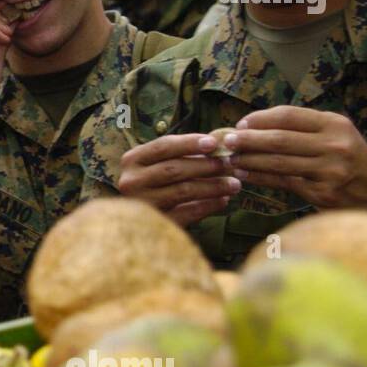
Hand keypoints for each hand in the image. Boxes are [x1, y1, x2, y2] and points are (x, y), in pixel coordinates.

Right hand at [117, 133, 241, 226]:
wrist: (136, 223)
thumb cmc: (153, 183)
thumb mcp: (158, 164)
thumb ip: (181, 154)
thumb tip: (219, 145)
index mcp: (132, 160)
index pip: (163, 146)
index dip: (190, 143)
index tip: (215, 143)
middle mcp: (132, 181)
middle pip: (174, 169)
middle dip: (206, 166)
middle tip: (230, 165)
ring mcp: (142, 204)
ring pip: (182, 191)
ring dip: (213, 186)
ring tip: (234, 184)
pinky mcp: (155, 223)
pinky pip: (186, 213)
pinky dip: (208, 206)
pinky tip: (223, 201)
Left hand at [225, 106, 366, 208]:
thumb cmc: (349, 158)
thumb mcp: (335, 134)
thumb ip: (303, 128)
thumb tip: (254, 124)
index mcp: (334, 124)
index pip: (289, 116)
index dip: (260, 119)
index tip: (241, 123)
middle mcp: (334, 145)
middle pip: (280, 139)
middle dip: (249, 139)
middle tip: (228, 140)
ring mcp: (329, 170)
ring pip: (279, 162)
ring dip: (250, 160)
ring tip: (231, 159)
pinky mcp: (323, 192)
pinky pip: (283, 182)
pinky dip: (260, 177)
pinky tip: (244, 175)